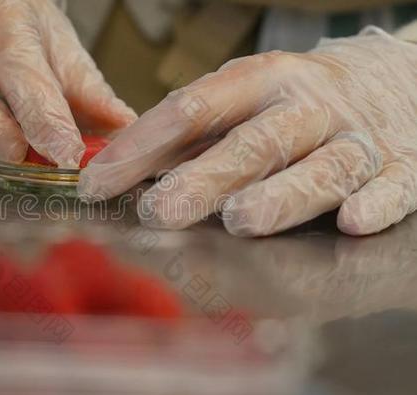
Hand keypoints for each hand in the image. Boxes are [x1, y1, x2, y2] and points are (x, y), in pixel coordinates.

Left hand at [79, 27, 416, 236]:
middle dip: (203, 178)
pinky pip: (394, 186)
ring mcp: (357, 136)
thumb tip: (119, 169)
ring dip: (281, 194)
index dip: (143, 146)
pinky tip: (352, 222)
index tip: (100, 183)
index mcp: (261, 81)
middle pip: (253, 142)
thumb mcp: (244, 98)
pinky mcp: (402, 166)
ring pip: (320, 167)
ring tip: (241, 220)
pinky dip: (376, 202)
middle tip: (159, 212)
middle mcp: (308, 106)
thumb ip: (190, 134)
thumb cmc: (299, 100)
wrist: (396, 79)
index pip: (193, 109)